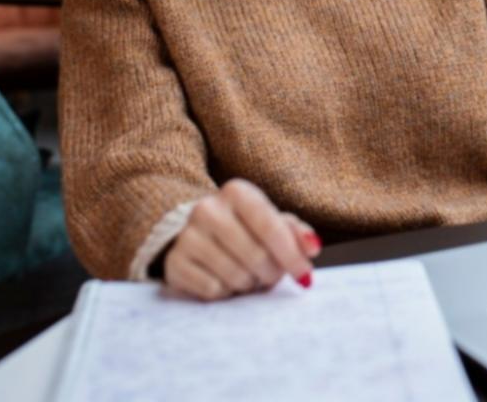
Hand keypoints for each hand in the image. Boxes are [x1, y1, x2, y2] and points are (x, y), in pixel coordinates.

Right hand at [163, 178, 321, 300]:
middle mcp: (207, 209)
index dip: (291, 255)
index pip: (270, 227)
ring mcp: (187, 236)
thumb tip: (312, 246)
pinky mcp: (174, 263)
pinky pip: (213, 290)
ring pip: (235, 276)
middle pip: (255, 256)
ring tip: (247, 275)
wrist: (196, 235)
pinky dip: (225, 293)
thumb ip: (295, 233)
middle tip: (270, 275)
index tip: (304, 276)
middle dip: (270, 273)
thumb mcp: (271, 222)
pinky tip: (224, 280)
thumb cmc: (244, 229)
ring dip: (249, 284)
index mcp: (237, 192)